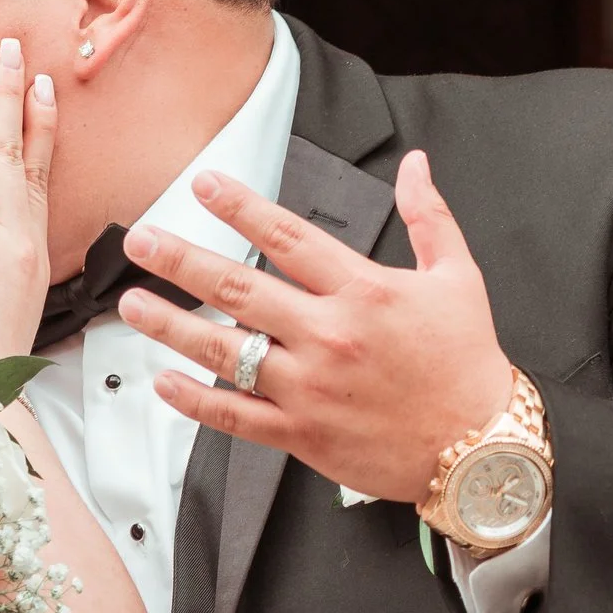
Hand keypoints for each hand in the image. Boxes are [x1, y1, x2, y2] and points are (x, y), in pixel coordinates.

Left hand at [114, 151, 514, 502]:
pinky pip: (236, 416)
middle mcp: (329, 336)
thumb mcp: (459, 278)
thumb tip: (416, 164)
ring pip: (226, 352)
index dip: (241, 208)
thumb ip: (430, 216)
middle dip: (182, 260)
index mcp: (364, 291)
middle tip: (140, 240)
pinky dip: (196, 400)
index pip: (289, 238)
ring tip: (131, 305)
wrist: (481, 448)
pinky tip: (163, 381)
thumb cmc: (468, 363)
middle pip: (240, 289)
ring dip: (171, 325)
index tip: (202, 185)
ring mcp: (310, 388)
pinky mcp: (301, 434)